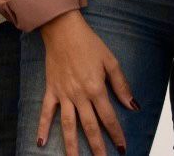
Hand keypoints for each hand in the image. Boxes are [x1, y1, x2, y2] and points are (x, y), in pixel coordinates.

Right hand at [36, 13, 135, 155]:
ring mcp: (63, 94)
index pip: (109, 118)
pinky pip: (46, 111)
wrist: (62, 30)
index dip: (116, 135)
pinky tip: (41, 142)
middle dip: (97, 147)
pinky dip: (42, 126)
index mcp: (96, 88)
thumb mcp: (111, 61)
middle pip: (90, 127)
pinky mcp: (51, 89)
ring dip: (72, 145)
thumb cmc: (89, 43)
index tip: (122, 148)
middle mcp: (79, 95)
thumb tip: (132, 106)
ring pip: (68, 125)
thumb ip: (121, 85)